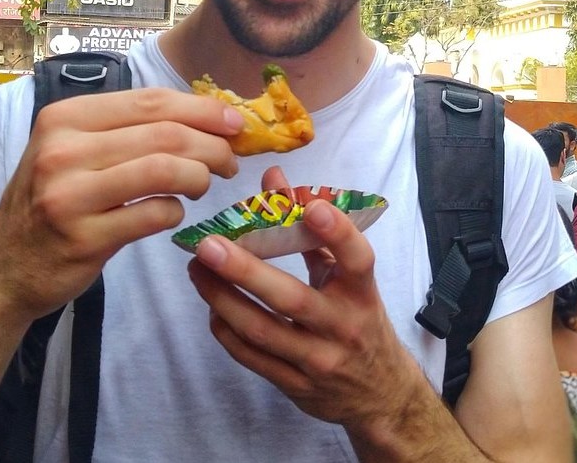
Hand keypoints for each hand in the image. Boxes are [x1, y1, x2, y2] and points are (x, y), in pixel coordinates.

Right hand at [0, 88, 245, 326]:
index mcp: (63, 118)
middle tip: (230, 161)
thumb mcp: (71, 151)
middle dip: (212, 145)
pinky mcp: (83, 238)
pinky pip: (154, 214)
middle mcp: (62, 150)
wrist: (2, 269)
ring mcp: (70, 194)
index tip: (234, 123)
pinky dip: (176, 212)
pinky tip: (173, 213)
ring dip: (200, 176)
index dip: (202, 109)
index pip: (150, 101)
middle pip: (164, 134)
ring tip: (206, 184)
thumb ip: (125, 130)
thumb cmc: (49, 202)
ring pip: (164, 169)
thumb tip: (203, 115)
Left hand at [187, 167, 429, 429]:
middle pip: (292, 299)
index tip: (313, 206)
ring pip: (261, 330)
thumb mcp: (350, 279)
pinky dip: (227, 329)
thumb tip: (273, 180)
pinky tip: (211, 305)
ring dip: (222, 298)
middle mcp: (342, 327)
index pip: (357, 261)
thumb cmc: (360, 321)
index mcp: (362, 294)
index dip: (338, 233)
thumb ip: (313, 232)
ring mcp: (317, 360)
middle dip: (246, 271)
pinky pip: (251, 356)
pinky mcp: (294, 384)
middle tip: (209, 245)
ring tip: (195, 269)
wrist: (380, 396)